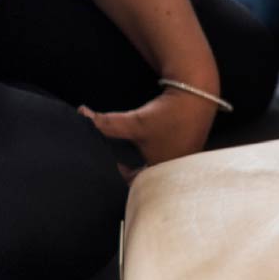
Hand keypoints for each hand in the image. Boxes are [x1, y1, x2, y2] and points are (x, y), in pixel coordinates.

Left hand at [80, 76, 217, 174]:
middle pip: (151, 177)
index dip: (124, 176)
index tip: (117, 163)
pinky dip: (161, 152)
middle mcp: (177, 169)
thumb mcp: (134, 122)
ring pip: (161, 166)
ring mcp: (186, 158)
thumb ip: (107, 123)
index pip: (139, 186)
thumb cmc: (166, 114)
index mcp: (163, 171)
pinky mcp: (191, 145)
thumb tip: (82, 114)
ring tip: (140, 148)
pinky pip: (172, 156)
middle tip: (125, 159)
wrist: (197, 93)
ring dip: (149, 160)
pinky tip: (157, 139)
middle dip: (136, 170)